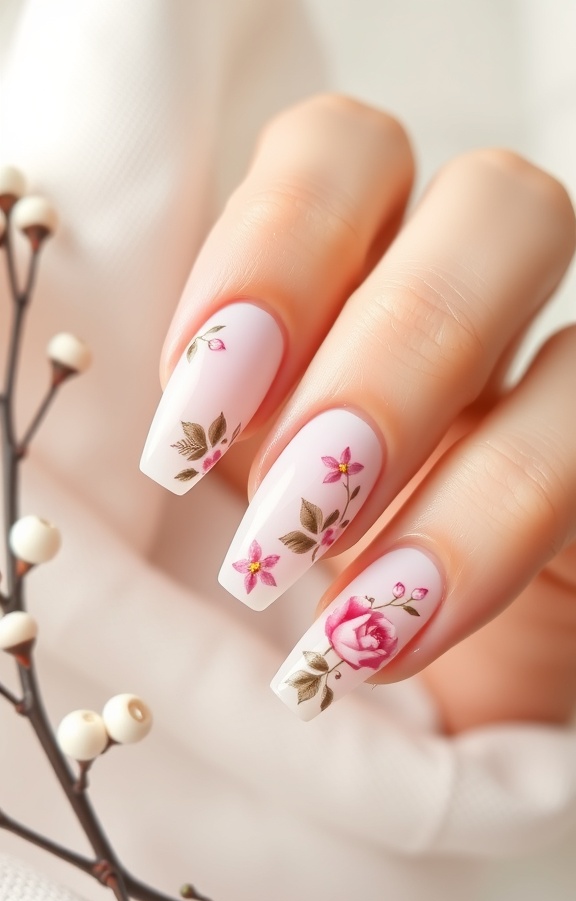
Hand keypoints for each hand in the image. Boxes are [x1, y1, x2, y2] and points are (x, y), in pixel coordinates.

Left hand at [142, 95, 575, 730]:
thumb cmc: (291, 562)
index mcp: (358, 263)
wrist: (398, 672)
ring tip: (334, 585)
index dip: (277, 248)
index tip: (195, 400)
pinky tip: (391, 629)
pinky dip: (487, 539)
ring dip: (446, 443)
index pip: (347, 153)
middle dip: (386, 354)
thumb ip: (209, 419)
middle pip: (496, 206)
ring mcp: (546, 376)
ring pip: (568, 326)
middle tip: (286, 498)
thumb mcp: (226, 481)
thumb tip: (156, 432)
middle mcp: (468, 296)